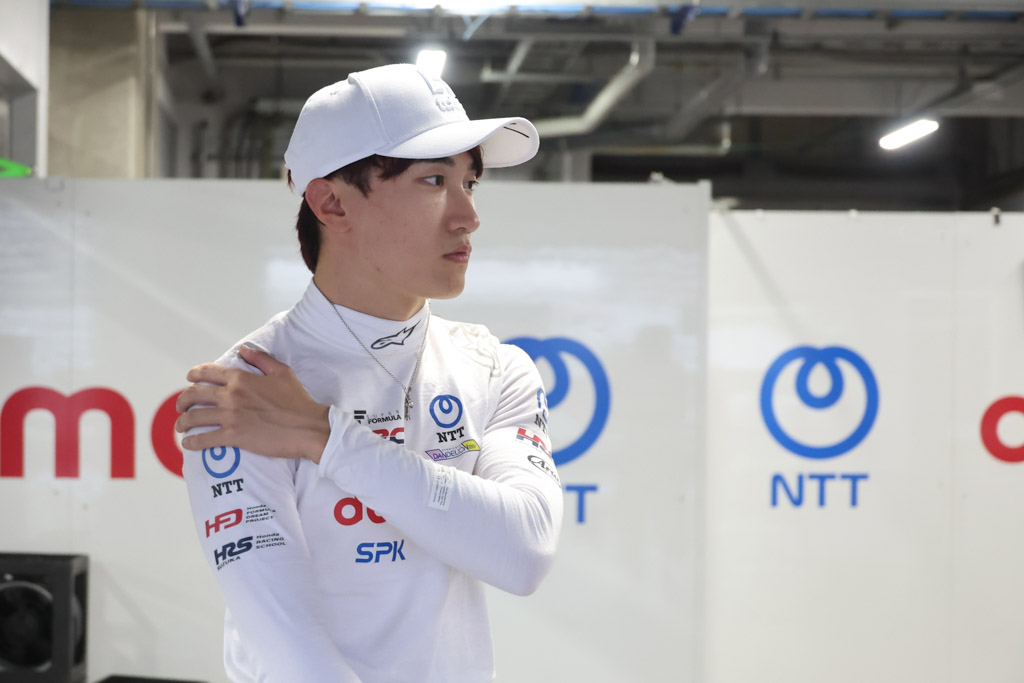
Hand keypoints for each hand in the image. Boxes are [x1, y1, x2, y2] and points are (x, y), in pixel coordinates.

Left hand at [175, 345, 329, 462]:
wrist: (308, 427)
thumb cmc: (298, 401)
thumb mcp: (282, 372)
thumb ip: (260, 359)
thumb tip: (243, 350)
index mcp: (241, 378)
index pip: (207, 372)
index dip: (194, 375)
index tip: (190, 380)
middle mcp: (231, 395)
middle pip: (194, 394)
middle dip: (182, 401)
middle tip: (181, 406)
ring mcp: (231, 416)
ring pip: (194, 417)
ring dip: (183, 423)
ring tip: (181, 426)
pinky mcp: (234, 436)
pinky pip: (204, 439)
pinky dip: (192, 442)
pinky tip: (188, 444)